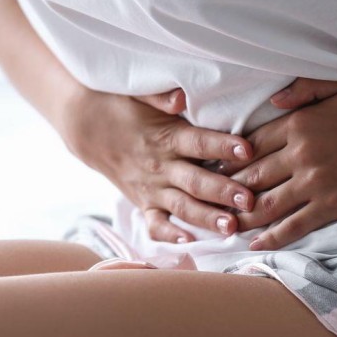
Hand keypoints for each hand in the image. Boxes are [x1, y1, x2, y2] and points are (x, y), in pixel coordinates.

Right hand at [62, 88, 255, 242]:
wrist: (87, 127)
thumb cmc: (122, 106)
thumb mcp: (140, 93)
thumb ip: (161, 96)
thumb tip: (181, 98)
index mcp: (166, 136)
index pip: (198, 142)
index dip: (222, 146)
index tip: (247, 149)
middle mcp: (160, 165)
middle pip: (195, 181)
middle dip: (222, 191)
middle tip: (248, 200)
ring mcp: (151, 188)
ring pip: (182, 206)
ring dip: (207, 218)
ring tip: (232, 227)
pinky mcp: (143, 203)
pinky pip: (155, 224)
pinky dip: (169, 236)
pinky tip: (189, 242)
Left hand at [218, 79, 336, 250]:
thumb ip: (306, 90)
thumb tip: (273, 100)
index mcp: (301, 122)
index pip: (252, 144)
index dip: (230, 159)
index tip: (214, 169)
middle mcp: (301, 152)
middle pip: (252, 175)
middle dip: (227, 191)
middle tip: (206, 203)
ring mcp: (316, 181)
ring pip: (267, 203)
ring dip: (242, 217)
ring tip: (222, 227)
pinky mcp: (334, 204)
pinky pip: (295, 224)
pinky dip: (272, 236)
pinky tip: (255, 245)